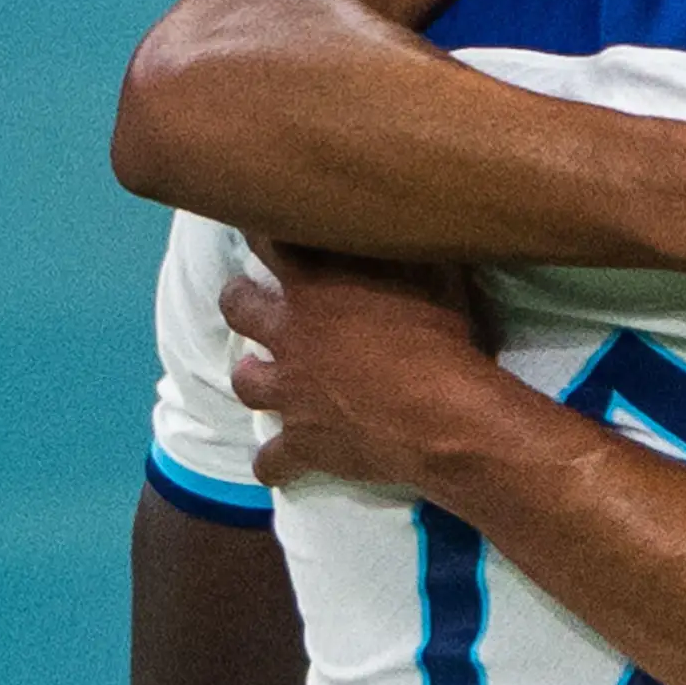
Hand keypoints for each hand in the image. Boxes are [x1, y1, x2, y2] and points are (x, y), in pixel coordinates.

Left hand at [222, 250, 510, 493]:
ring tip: (263, 377)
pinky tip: (279, 466)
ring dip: (253, 377)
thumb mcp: (433, 276)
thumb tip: (403, 218)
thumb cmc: (445, 339)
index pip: (268, 243)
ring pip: (245, 383)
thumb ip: (403, 250)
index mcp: (316, 289)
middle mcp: (290, 337)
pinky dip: (274, 463)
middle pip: (238, 309)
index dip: (261, 230)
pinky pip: (271, 461)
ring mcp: (290, 394)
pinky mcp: (303, 445)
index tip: (262, 222)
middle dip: (239, 301)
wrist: (448, 419)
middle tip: (249, 300)